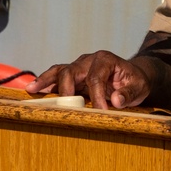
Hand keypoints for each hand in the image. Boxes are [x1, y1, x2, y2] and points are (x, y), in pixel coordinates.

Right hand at [24, 50, 152, 109]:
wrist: (133, 77)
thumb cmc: (135, 82)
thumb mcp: (139, 87)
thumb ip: (128, 93)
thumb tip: (116, 100)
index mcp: (106, 60)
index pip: (95, 77)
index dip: (96, 95)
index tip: (100, 111)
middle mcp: (89, 60)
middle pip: (72, 71)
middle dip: (66, 88)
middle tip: (64, 106)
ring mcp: (79, 66)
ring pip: (60, 71)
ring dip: (46, 80)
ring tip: (32, 89)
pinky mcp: (73, 75)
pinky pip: (57, 76)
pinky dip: (45, 82)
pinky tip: (33, 89)